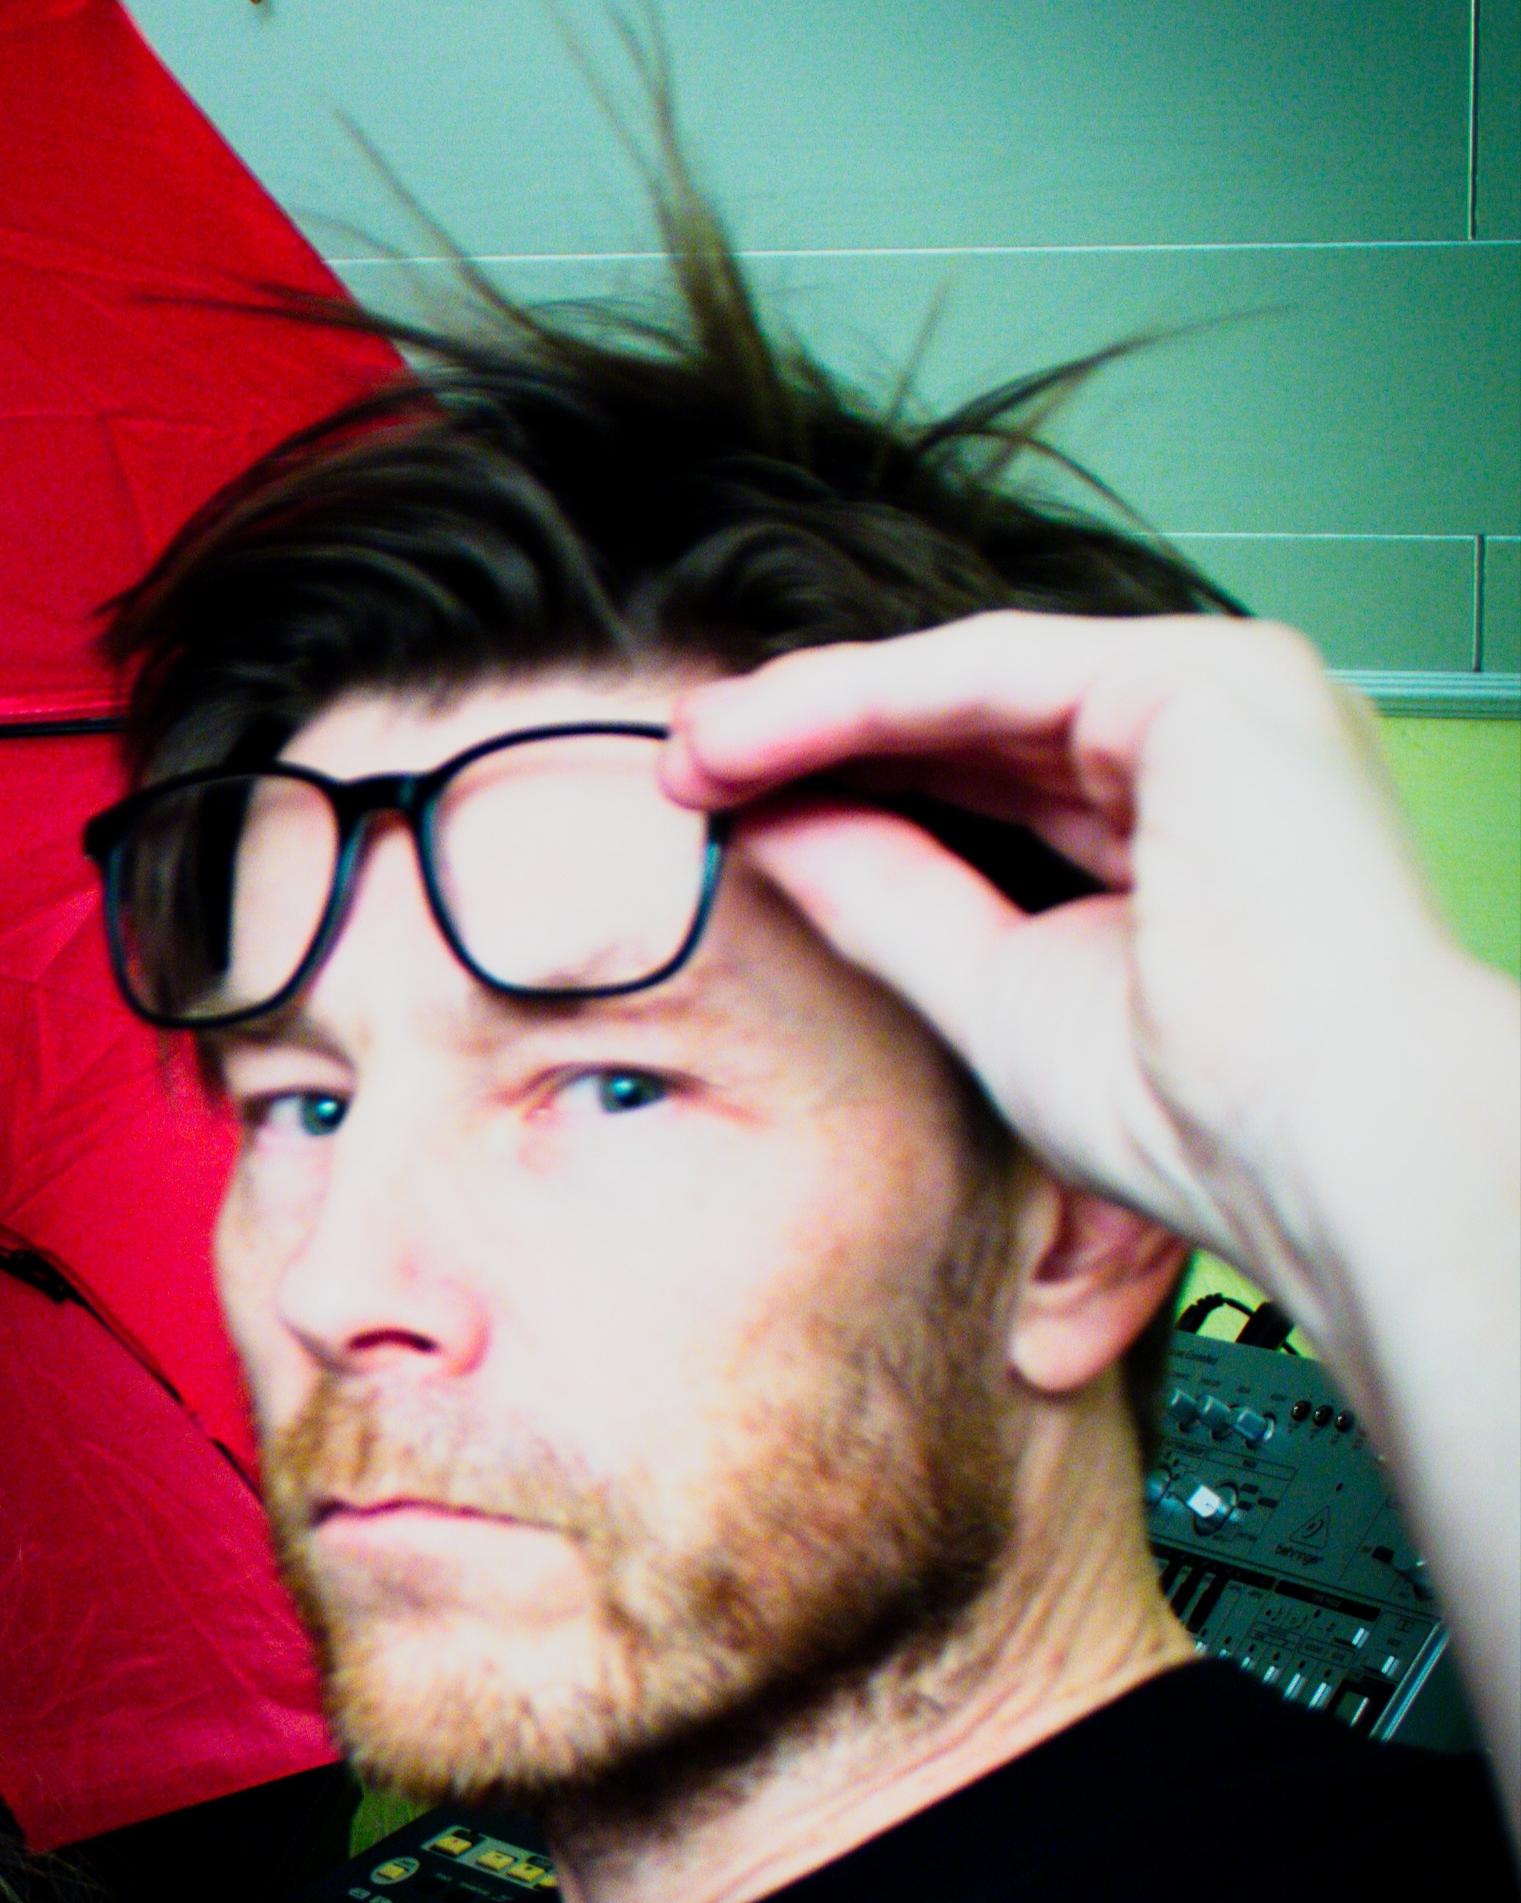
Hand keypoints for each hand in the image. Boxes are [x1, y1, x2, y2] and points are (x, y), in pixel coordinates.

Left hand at [661, 608, 1511, 1315]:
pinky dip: (865, 698)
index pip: (993, 779)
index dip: (854, 787)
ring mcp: (1223, 698)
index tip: (730, 813)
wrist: (1309, 1139)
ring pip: (969, 682)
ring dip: (816, 710)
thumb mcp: (991, 987)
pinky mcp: (1207, 678)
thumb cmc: (1199, 1110)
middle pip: (975, 720)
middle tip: (683, 764)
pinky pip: (990, 672)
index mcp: (1191, 826)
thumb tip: (779, 832)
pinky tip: (765, 730)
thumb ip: (891, 897)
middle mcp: (1215, 747)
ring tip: (694, 747)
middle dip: (816, 739)